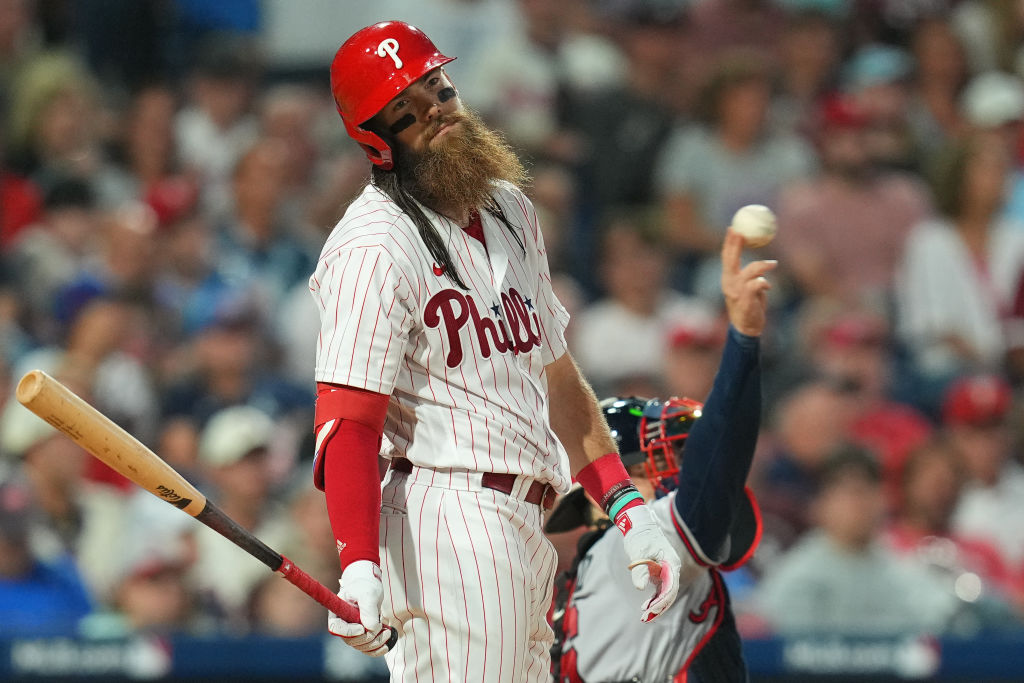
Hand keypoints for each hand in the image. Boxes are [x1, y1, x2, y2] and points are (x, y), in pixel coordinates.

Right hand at [327, 560, 390, 655]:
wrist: (370, 586)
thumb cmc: (366, 586)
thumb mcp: (368, 593)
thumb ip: (368, 609)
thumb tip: (370, 628)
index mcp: (337, 613)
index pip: (336, 628)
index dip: (349, 632)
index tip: (362, 628)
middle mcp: (343, 624)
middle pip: (351, 641)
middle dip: (368, 637)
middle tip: (381, 627)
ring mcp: (352, 632)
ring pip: (361, 646)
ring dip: (375, 643)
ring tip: (387, 632)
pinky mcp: (363, 636)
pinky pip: (367, 649)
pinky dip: (377, 650)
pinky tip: (386, 646)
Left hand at [619, 505, 680, 621]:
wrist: (639, 526)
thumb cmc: (640, 537)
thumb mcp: (638, 552)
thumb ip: (640, 570)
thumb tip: (641, 588)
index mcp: (671, 562)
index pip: (670, 586)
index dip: (662, 600)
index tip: (651, 609)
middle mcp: (672, 568)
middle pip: (670, 592)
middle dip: (659, 607)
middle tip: (645, 617)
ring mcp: (667, 571)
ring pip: (665, 593)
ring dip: (656, 605)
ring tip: (644, 616)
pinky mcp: (660, 573)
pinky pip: (660, 589)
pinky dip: (654, 599)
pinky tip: (646, 607)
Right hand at [721, 229, 775, 336]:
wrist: (746, 328)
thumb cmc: (749, 305)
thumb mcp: (746, 287)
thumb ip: (749, 274)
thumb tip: (760, 258)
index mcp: (727, 278)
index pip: (726, 256)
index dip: (729, 241)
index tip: (733, 227)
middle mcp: (728, 283)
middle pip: (731, 259)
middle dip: (736, 243)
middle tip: (744, 231)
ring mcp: (736, 291)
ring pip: (751, 270)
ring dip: (764, 266)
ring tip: (773, 264)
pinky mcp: (745, 299)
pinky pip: (758, 283)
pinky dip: (765, 282)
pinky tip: (767, 287)